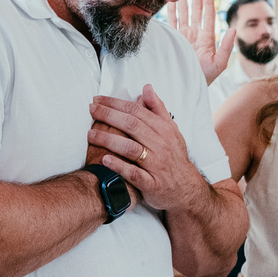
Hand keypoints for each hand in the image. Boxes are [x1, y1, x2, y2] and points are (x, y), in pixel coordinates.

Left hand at [88, 84, 197, 211]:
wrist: (186, 189)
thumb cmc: (174, 156)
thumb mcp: (171, 130)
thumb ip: (158, 109)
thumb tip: (147, 87)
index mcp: (164, 130)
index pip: (137, 111)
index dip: (116, 104)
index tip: (98, 99)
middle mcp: (161, 145)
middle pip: (132, 126)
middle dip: (108, 116)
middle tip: (90, 110)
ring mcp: (157, 165)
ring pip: (131, 148)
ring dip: (109, 140)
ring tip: (90, 135)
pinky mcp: (152, 184)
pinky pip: (134, 173)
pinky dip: (119, 166)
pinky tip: (104, 160)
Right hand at [172, 0, 233, 84]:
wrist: (185, 87)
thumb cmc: (203, 79)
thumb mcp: (220, 64)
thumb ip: (227, 47)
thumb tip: (234, 29)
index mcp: (206, 38)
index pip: (207, 14)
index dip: (208, 0)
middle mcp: (194, 34)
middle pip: (195, 9)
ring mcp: (182, 36)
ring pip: (182, 12)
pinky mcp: (171, 40)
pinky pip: (170, 22)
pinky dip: (168, 11)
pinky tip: (167, 0)